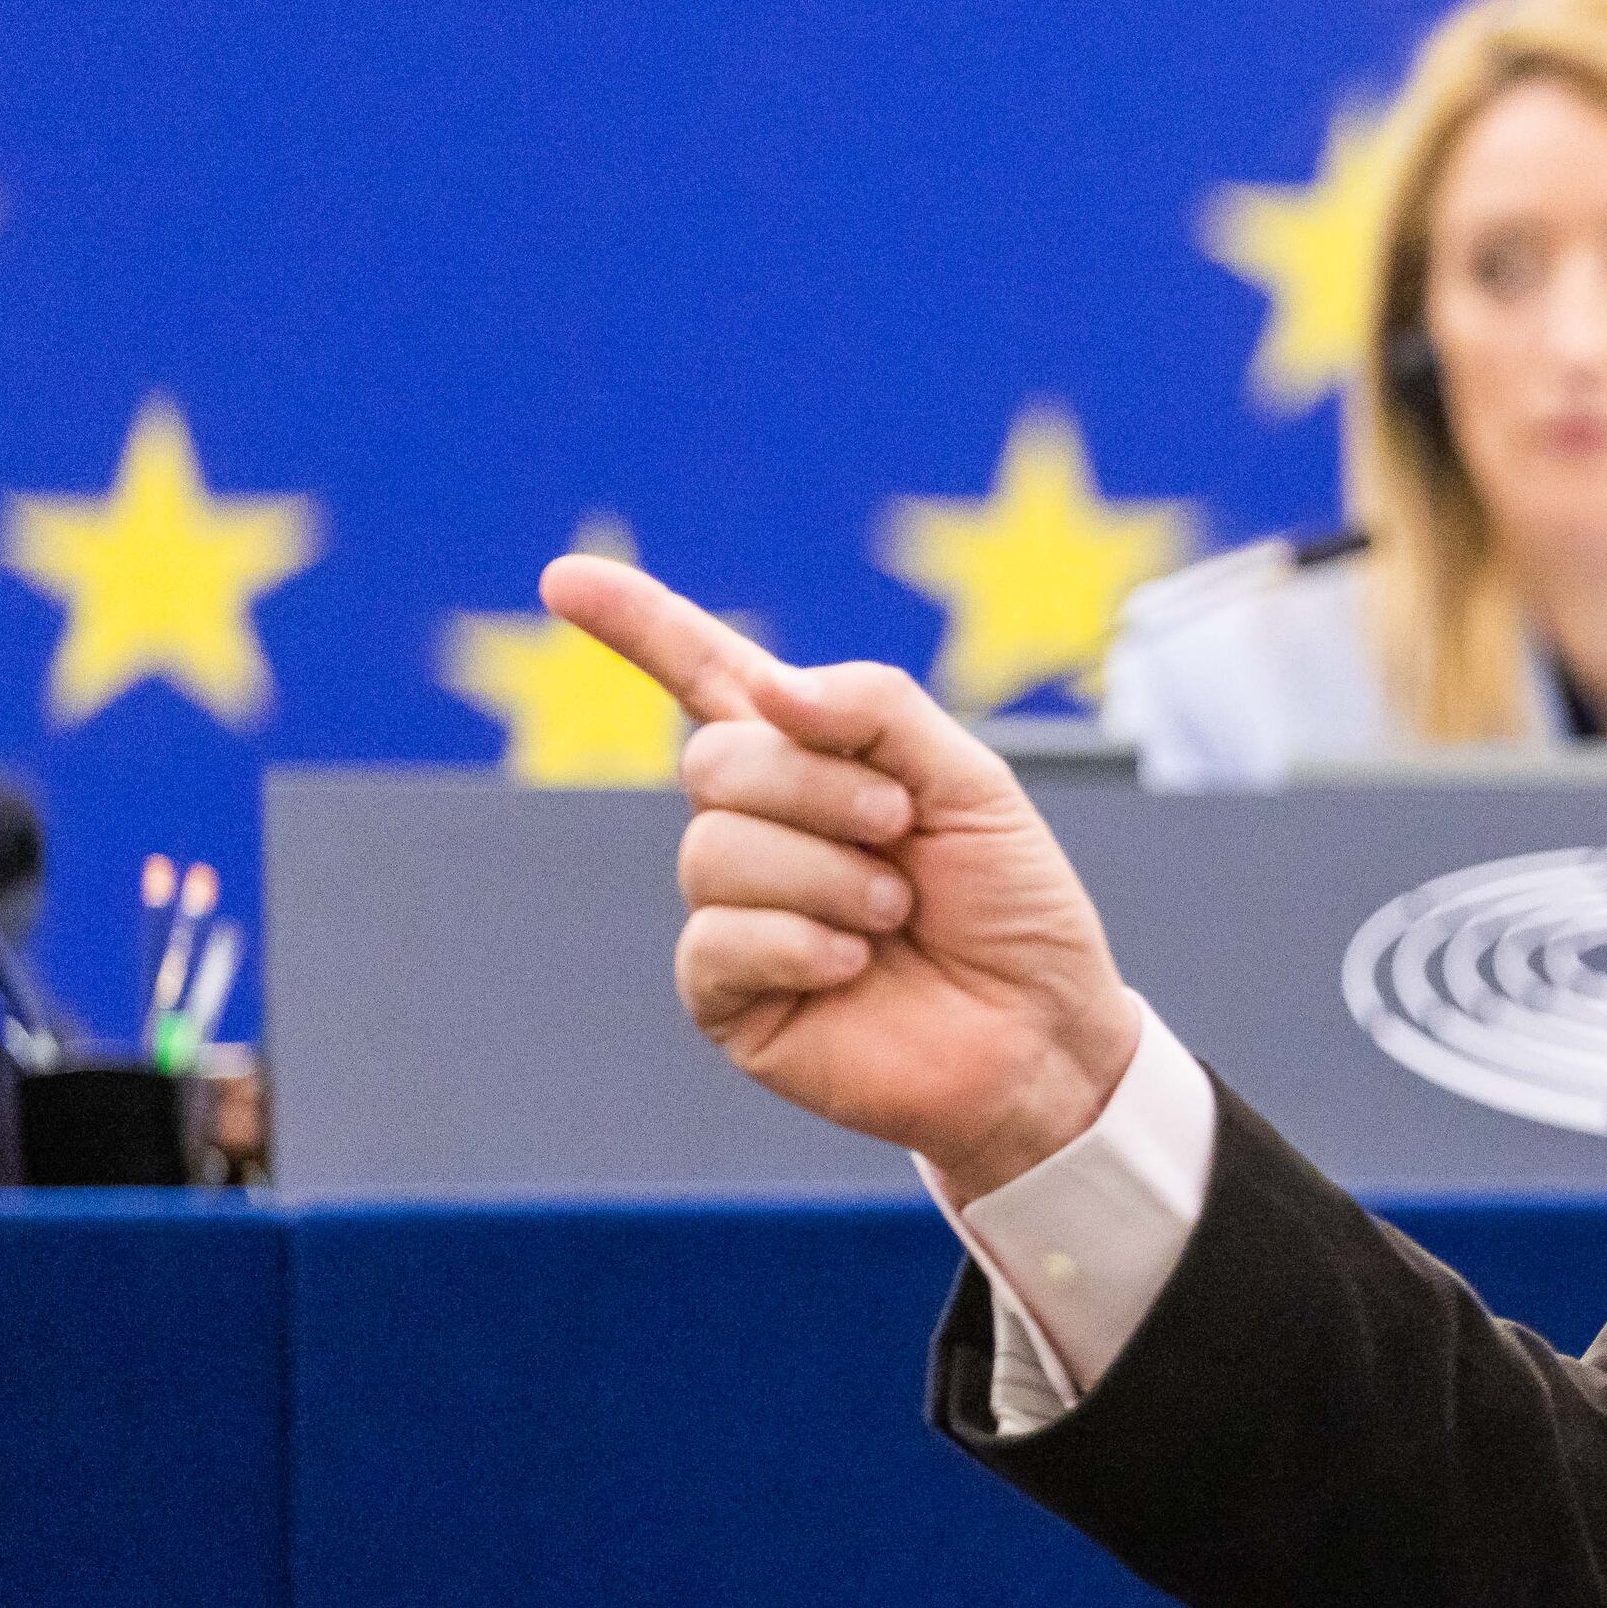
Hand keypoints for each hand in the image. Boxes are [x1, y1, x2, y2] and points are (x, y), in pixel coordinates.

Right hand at [544, 555, 1144, 1198]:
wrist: (1041, 1030)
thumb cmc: (1010, 907)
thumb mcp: (972, 782)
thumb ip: (877, 711)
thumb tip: (768, 693)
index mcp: (812, 762)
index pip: (706, 677)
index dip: (637, 626)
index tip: (565, 577)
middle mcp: (757, 827)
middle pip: (715, 759)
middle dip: (820, 787)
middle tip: (901, 831)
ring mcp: (733, 910)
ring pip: (714, 848)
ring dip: (828, 874)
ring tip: (895, 911)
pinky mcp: (726, 994)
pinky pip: (717, 938)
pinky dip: (801, 943)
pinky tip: (853, 966)